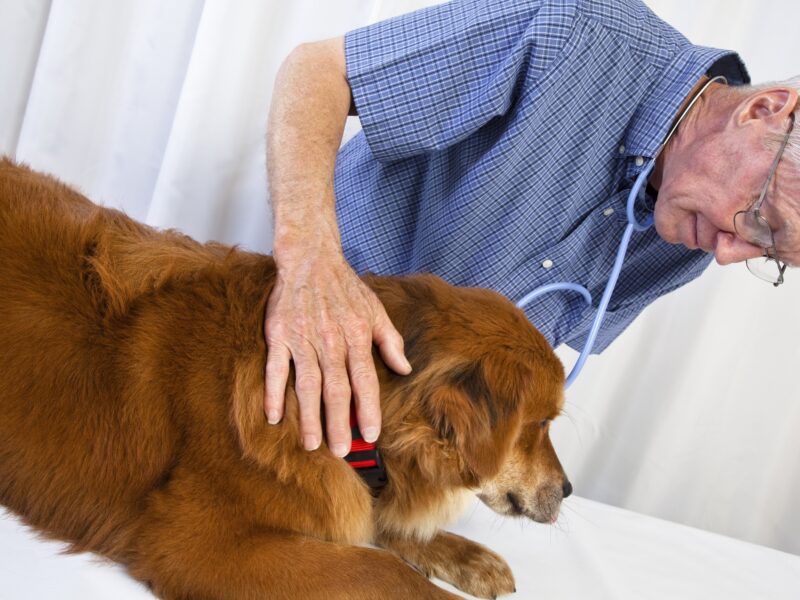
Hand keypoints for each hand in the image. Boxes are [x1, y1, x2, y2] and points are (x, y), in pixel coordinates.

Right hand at [263, 251, 410, 456]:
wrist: (311, 259)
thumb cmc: (346, 288)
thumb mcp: (376, 310)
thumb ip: (391, 341)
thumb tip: (404, 369)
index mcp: (356, 337)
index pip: (364, 380)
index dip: (367, 409)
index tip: (370, 434)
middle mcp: (330, 341)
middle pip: (336, 389)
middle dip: (338, 423)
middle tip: (341, 451)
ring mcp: (303, 339)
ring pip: (308, 384)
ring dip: (309, 416)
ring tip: (311, 444)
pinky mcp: (279, 334)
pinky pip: (276, 368)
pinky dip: (274, 392)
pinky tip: (273, 416)